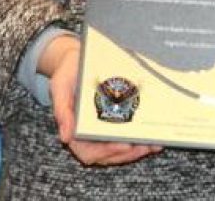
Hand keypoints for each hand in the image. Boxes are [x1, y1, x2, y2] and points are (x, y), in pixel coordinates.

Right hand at [40, 34, 161, 167]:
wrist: (76, 59)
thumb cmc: (67, 73)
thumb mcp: (60, 86)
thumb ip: (62, 111)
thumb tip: (65, 138)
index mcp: (74, 129)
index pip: (88, 151)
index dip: (105, 152)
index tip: (123, 146)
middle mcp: (89, 134)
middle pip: (108, 155)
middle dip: (128, 154)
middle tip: (146, 146)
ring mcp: (102, 129)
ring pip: (120, 150)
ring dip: (137, 150)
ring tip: (154, 144)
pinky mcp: (115, 122)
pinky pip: (127, 137)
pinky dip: (140, 140)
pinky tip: (155, 138)